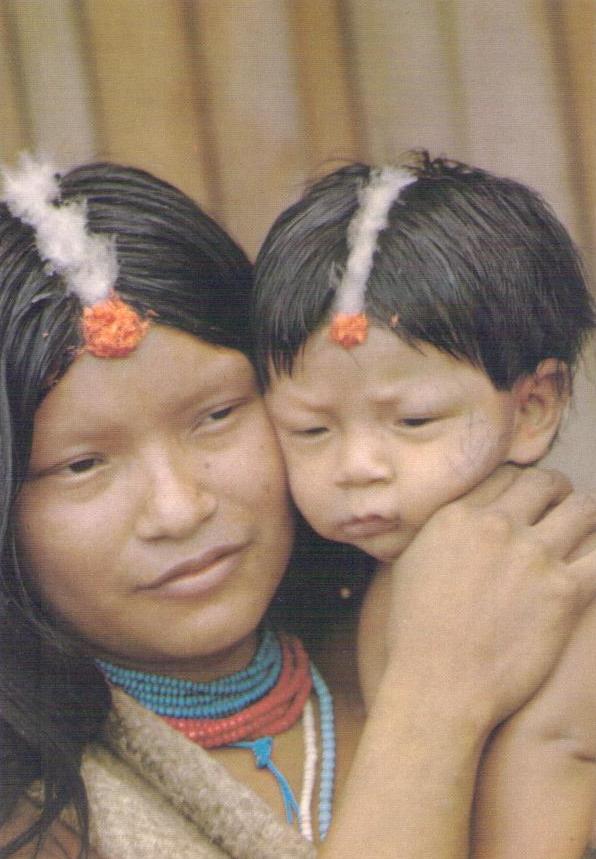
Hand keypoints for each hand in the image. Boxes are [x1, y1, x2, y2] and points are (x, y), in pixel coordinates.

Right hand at [384, 466, 595, 730]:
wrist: (439, 686)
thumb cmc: (417, 635)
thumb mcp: (409, 566)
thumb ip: (439, 534)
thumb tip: (457, 522)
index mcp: (458, 515)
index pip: (504, 475)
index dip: (521, 484)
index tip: (528, 498)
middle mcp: (497, 525)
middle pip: (544, 483)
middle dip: (556, 492)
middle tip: (561, 508)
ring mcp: (533, 555)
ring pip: (582, 510)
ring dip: (586, 516)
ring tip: (586, 530)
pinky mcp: (565, 590)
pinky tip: (594, 565)